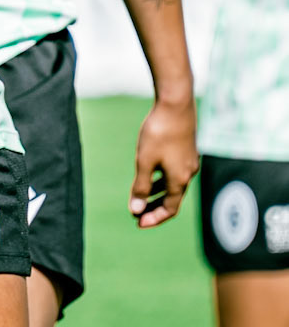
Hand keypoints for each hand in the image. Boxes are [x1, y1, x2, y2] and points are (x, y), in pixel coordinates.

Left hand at [130, 95, 198, 226]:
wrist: (175, 104)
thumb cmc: (159, 133)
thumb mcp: (145, 162)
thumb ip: (141, 187)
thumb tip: (136, 209)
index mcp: (180, 180)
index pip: (170, 209)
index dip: (154, 218)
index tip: (137, 222)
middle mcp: (189, 173)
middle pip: (173, 199)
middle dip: (154, 209)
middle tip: (137, 215)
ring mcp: (189, 161)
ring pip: (173, 185)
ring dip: (157, 194)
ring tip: (140, 199)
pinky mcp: (187, 150)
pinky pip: (174, 173)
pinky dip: (162, 180)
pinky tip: (149, 176)